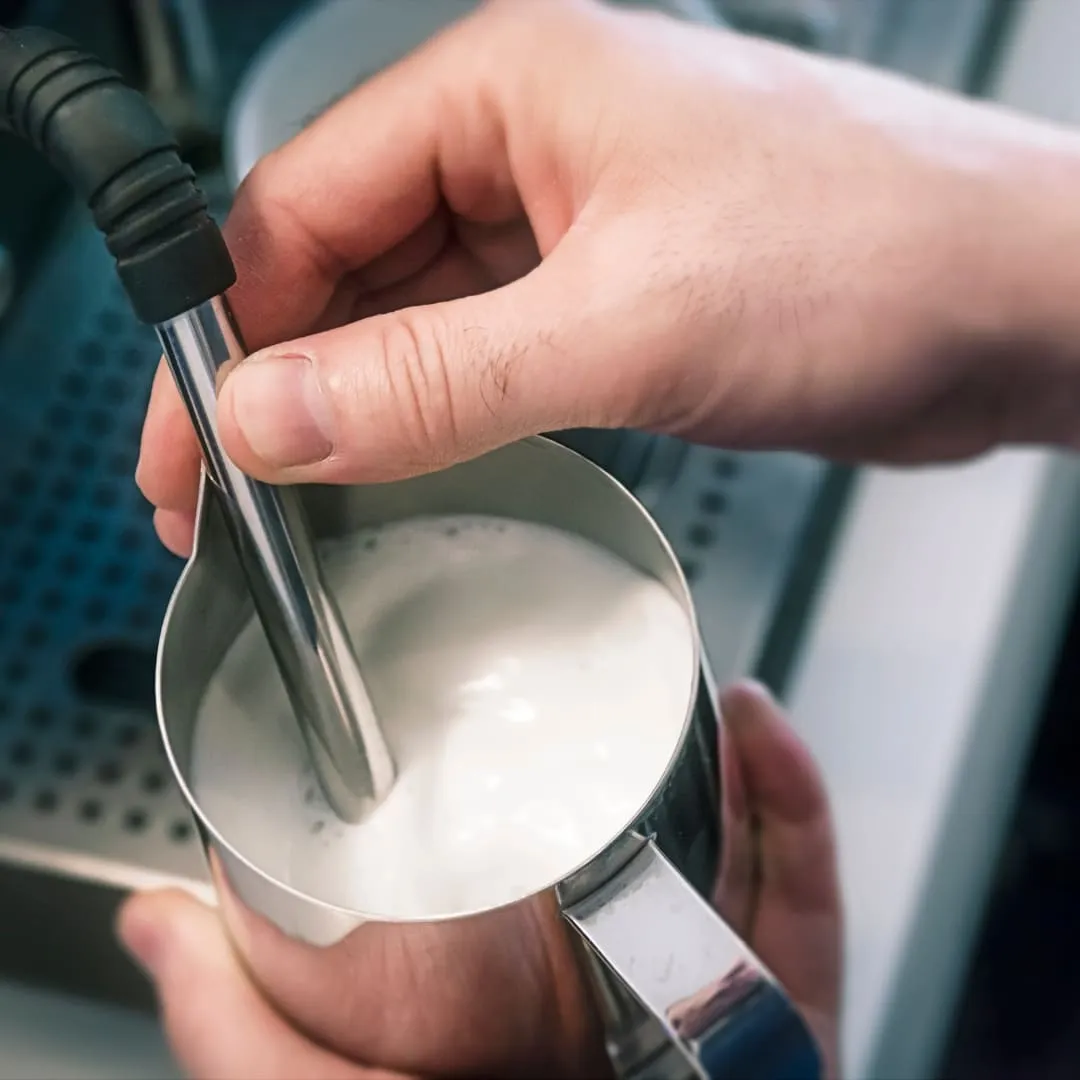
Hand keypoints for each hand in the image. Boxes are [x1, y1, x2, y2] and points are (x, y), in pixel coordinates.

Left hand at [118, 681, 842, 1079]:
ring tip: (691, 672)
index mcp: (501, 1006)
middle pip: (630, 849)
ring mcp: (699, 1001)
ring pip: (727, 853)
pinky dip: (797, 805)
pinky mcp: (787, 1014)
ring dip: (721, 754)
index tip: (490, 696)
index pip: (507, 873)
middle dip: (629, 755)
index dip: (506, 784)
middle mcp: (601, 991)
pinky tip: (763, 727)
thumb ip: (241, 1028)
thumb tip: (154, 924)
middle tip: (607, 664)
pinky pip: (807, 896)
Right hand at [137, 0, 1079, 556]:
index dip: (227, 335)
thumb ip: (437, 378)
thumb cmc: (873, 253)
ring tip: (300, 501)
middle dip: (277, 381)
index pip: (300, 211)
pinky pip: (480, 356)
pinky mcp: (608, 299)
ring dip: (352, 406)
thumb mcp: (629, 323)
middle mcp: (526, 149)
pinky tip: (405, 471)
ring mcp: (567, 229)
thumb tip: (275, 417)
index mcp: (505, 94)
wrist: (1012, 305)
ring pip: (409, 320)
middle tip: (227, 494)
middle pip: (343, 267)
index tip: (190, 442)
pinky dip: (432, 417)